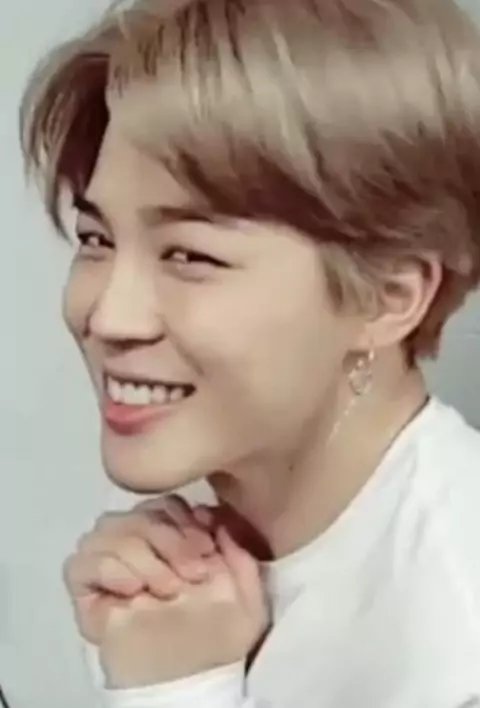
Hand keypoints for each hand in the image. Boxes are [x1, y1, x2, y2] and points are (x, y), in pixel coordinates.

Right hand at [64, 496, 269, 687]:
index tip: (207, 546)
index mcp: (172, 540)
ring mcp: (109, 565)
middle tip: (193, 573)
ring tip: (167, 589)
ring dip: (143, 556)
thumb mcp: (248, 596)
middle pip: (138, 511)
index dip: (184, 518)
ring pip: (108, 528)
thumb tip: (213, 517)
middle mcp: (138, 545)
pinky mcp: (86, 590)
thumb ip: (240, 554)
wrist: (191, 679)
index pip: (165, 503)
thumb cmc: (218, 638)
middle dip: (169, 538)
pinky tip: (133, 591)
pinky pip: (81, 561)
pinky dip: (109, 568)